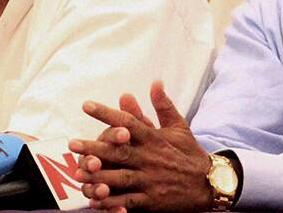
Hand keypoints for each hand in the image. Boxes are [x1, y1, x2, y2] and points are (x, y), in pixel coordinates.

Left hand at [68, 80, 211, 212]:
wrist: (210, 185)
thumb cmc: (189, 153)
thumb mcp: (179, 126)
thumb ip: (163, 105)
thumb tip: (155, 82)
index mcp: (154, 139)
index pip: (128, 122)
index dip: (107, 114)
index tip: (87, 106)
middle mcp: (150, 158)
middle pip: (119, 151)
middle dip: (94, 148)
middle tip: (72, 143)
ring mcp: (151, 181)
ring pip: (121, 177)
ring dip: (99, 175)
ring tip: (79, 172)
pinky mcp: (152, 201)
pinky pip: (128, 201)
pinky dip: (111, 202)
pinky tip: (95, 198)